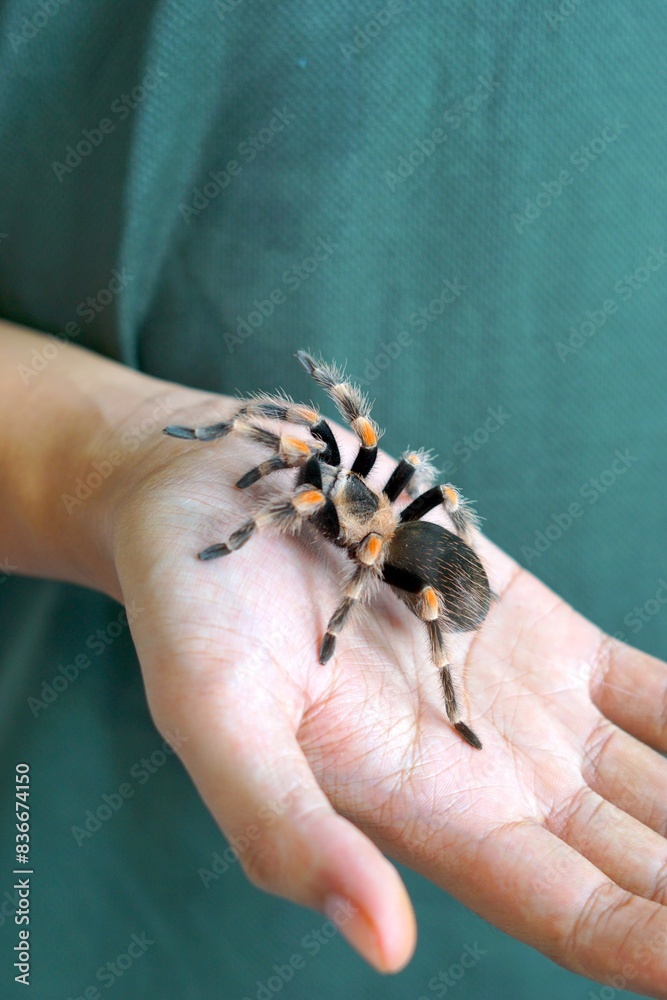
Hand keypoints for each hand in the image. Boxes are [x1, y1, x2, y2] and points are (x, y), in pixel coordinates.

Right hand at [108, 393, 666, 992]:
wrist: (219, 499)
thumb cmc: (195, 609)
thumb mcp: (214, 714)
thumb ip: (281, 828)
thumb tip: (382, 944)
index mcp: (425, 814)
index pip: (571, 910)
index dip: (658, 949)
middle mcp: (495, 777)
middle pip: (646, 862)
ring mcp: (533, 706)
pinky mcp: (549, 635)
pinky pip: (660, 696)